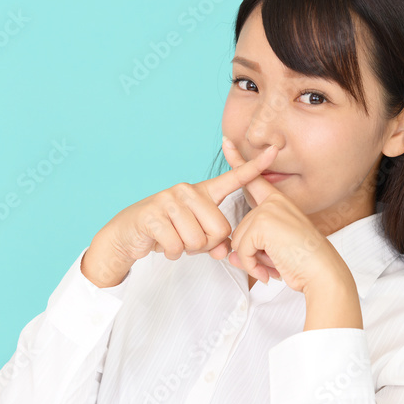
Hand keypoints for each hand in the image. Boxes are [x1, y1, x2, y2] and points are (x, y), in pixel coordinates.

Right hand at [99, 143, 279, 267]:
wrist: (128, 234)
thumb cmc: (168, 232)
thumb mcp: (196, 237)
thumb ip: (215, 242)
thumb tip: (225, 251)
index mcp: (203, 192)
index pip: (233, 178)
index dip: (255, 166)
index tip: (274, 150)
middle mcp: (187, 190)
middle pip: (219, 229)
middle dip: (206, 244)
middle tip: (188, 240)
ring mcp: (169, 200)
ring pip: (198, 240)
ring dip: (186, 250)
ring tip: (174, 239)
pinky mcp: (153, 214)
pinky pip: (177, 246)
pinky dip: (172, 253)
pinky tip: (162, 244)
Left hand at [220, 137, 347, 294]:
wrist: (323, 272)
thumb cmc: (304, 264)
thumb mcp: (273, 251)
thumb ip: (251, 248)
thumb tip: (231, 257)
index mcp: (279, 202)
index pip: (254, 179)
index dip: (238, 161)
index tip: (226, 142)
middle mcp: (273, 201)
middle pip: (240, 230)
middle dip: (252, 253)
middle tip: (277, 260)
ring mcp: (268, 210)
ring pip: (239, 241)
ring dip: (253, 261)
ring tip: (277, 264)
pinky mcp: (263, 222)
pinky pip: (241, 249)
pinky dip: (252, 265)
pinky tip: (270, 268)